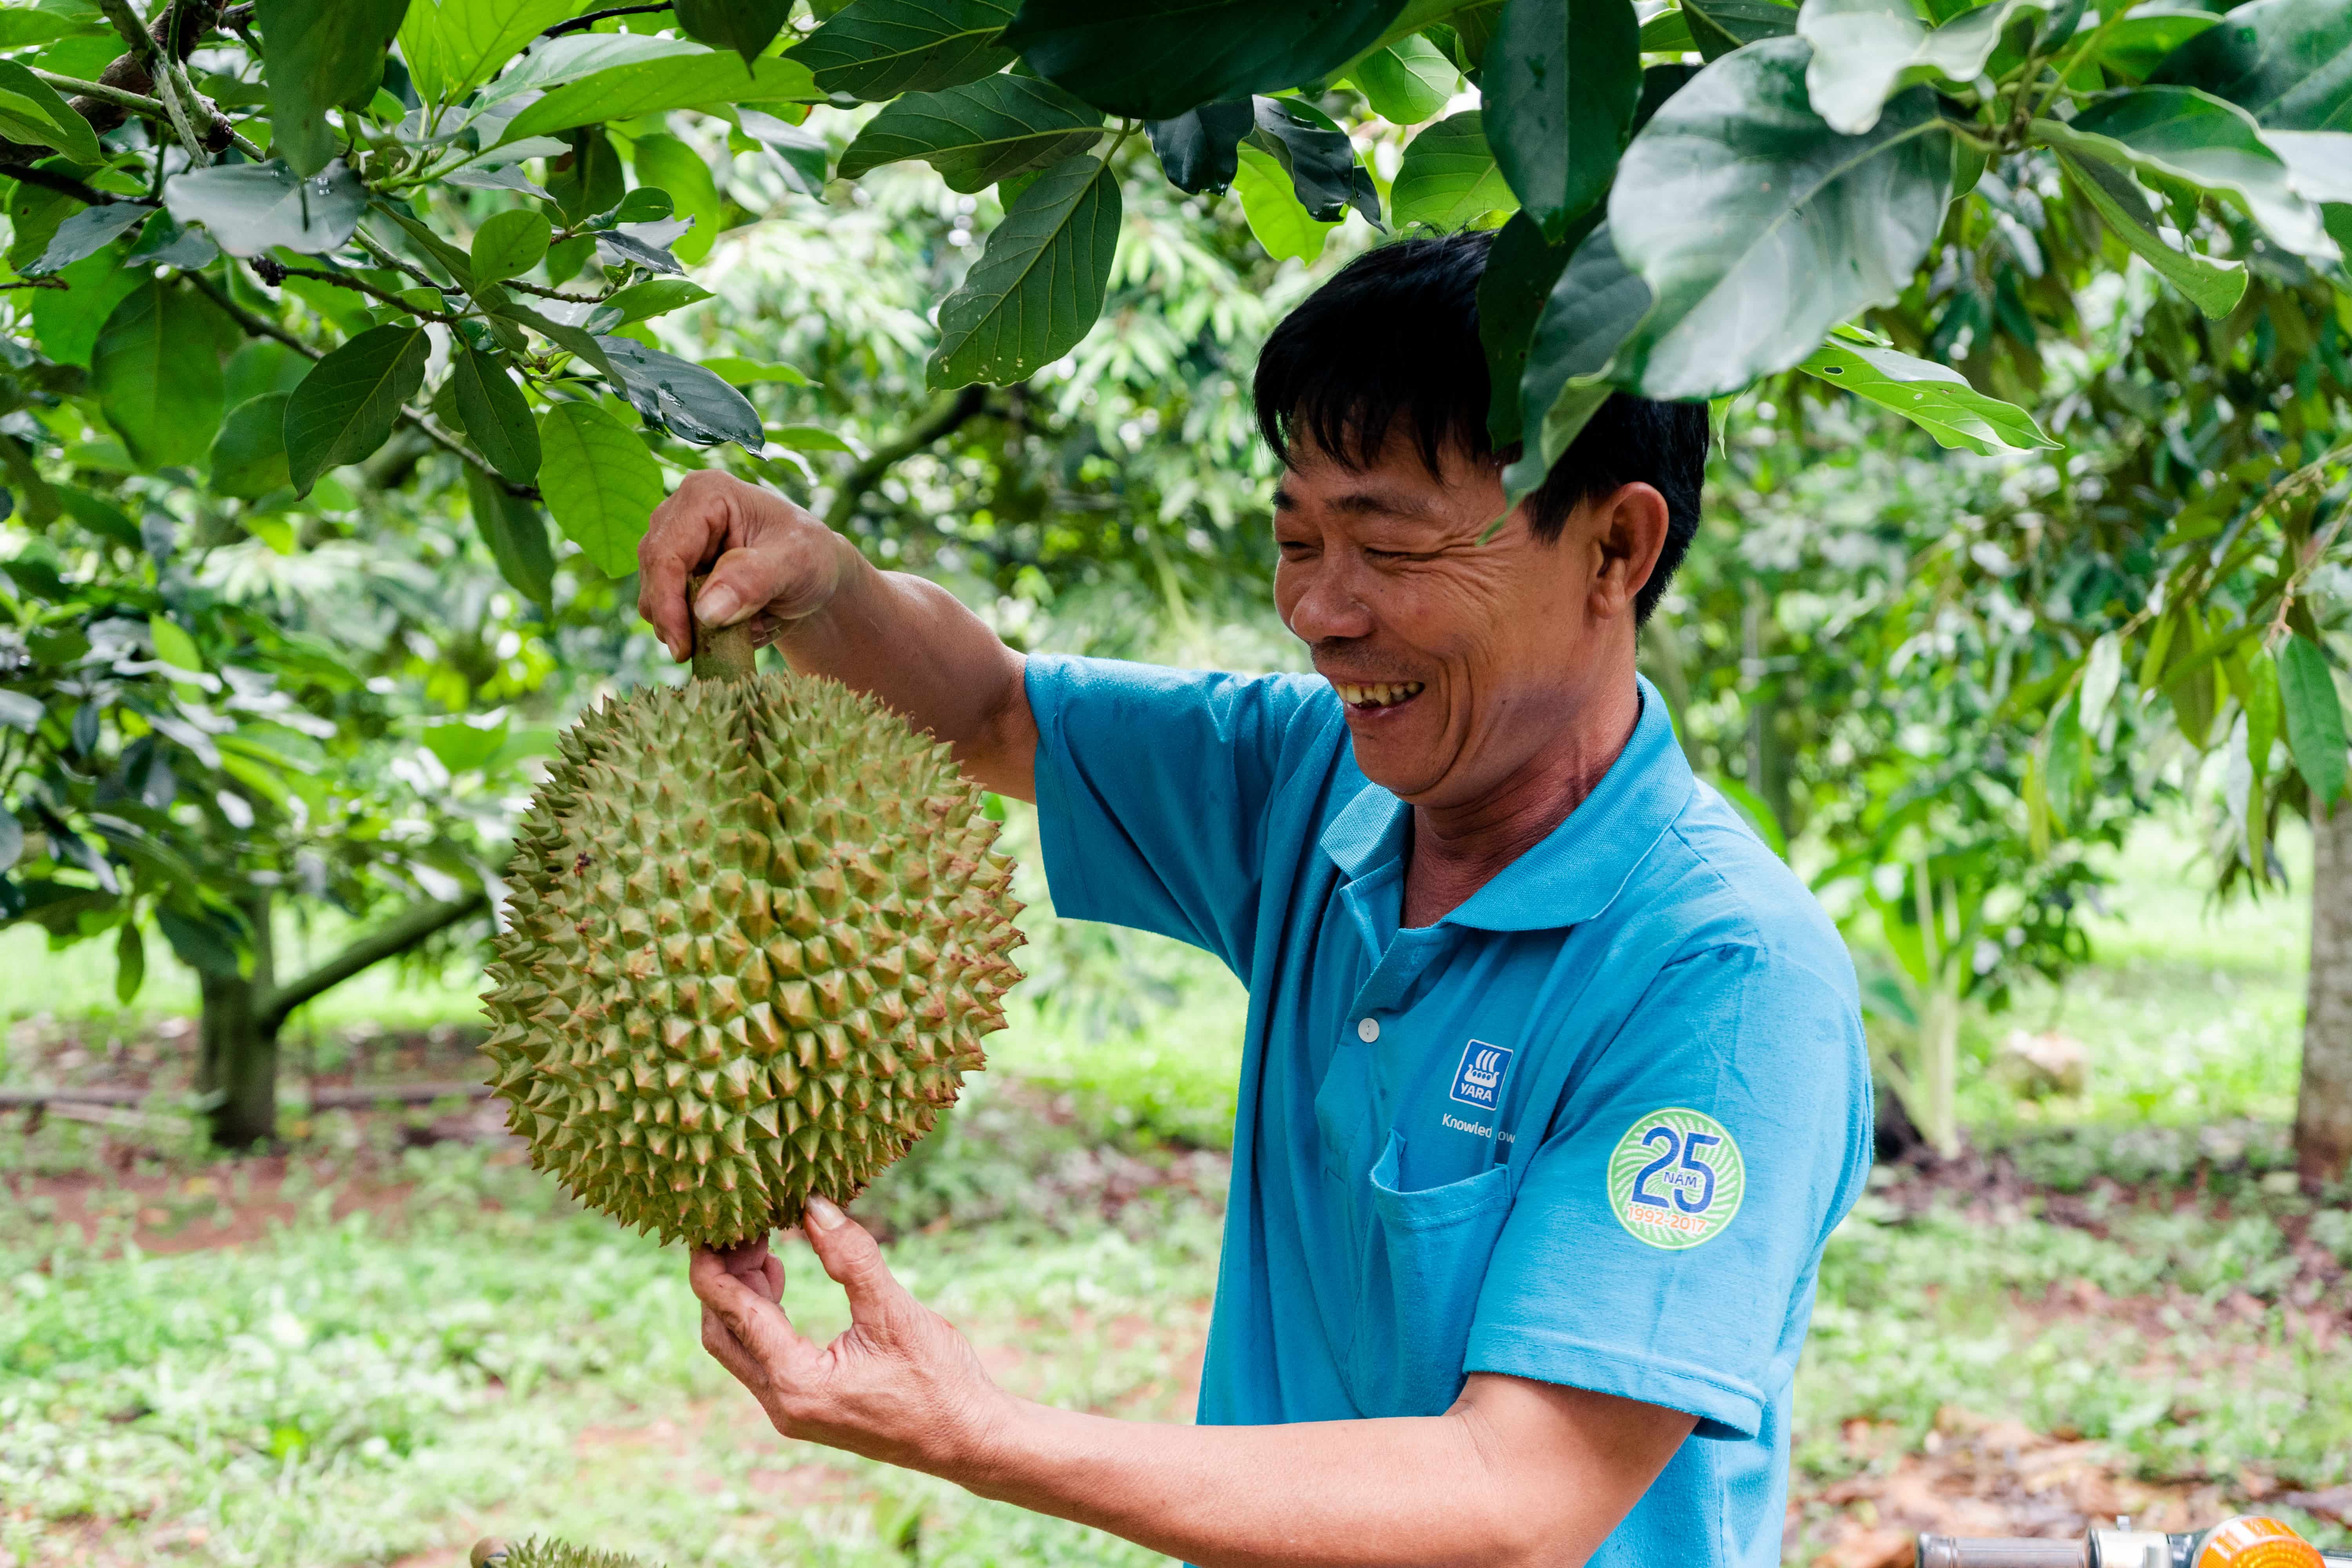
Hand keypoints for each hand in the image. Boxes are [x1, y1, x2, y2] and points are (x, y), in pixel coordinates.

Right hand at [636, 470, 848, 662]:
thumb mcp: (796, 564)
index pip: (667, 552)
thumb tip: (707, 611)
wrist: (815, 573)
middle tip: (696, 653)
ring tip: (728, 634)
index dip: (667, 602)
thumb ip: (753, 581)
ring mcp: (674, 539)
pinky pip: (665, 605)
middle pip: (653, 572)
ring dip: (684, 623)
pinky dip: (691, 625)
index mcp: (707, 493)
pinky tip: (723, 629)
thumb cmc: (810, 558)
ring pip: (654, 592)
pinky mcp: (675, 567)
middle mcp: (681, 510)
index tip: (681, 646)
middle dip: (672, 617)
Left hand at [689, 1195, 1013, 1477]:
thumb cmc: (939, 1380)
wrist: (968, 1439)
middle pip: (721, 1331)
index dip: (716, 1262)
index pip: (732, 1312)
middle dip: (723, 1276)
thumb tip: (813, 1206)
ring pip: (737, 1345)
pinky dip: (760, 1315)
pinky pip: (761, 1356)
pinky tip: (778, 1281)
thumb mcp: (894, 1312)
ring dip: (740, 1295)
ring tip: (762, 1245)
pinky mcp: (805, 1406)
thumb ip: (851, 1258)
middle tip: (746, 1227)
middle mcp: (782, 1404)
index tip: (716, 1220)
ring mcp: (791, 1410)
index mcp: (796, 1382)